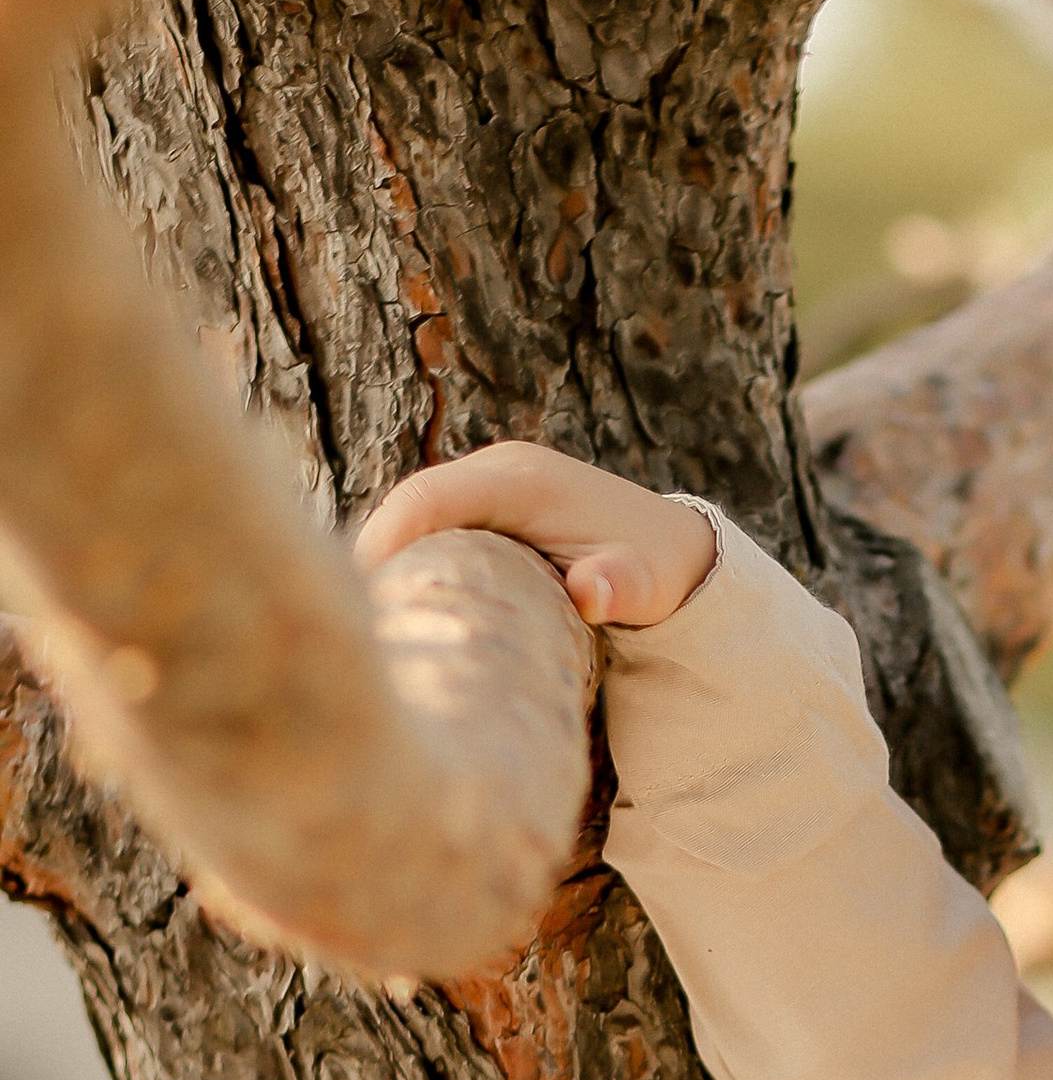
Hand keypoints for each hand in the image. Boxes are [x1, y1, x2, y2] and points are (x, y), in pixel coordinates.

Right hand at [354, 442, 716, 629]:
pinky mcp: (494, 496)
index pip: (429, 500)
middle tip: (346, 612)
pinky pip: (438, 517)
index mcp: (524, 482)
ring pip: (420, 510)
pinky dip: (414, 549)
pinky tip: (398, 593)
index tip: (355, 592)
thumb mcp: (645, 586)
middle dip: (374, 551)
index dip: (384, 540)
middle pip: (412, 502)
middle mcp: (503, 467)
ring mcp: (496, 476)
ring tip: (363, 608)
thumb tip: (593, 592)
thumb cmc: (658, 573)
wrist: (679, 547)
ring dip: (390, 552)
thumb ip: (617, 587)